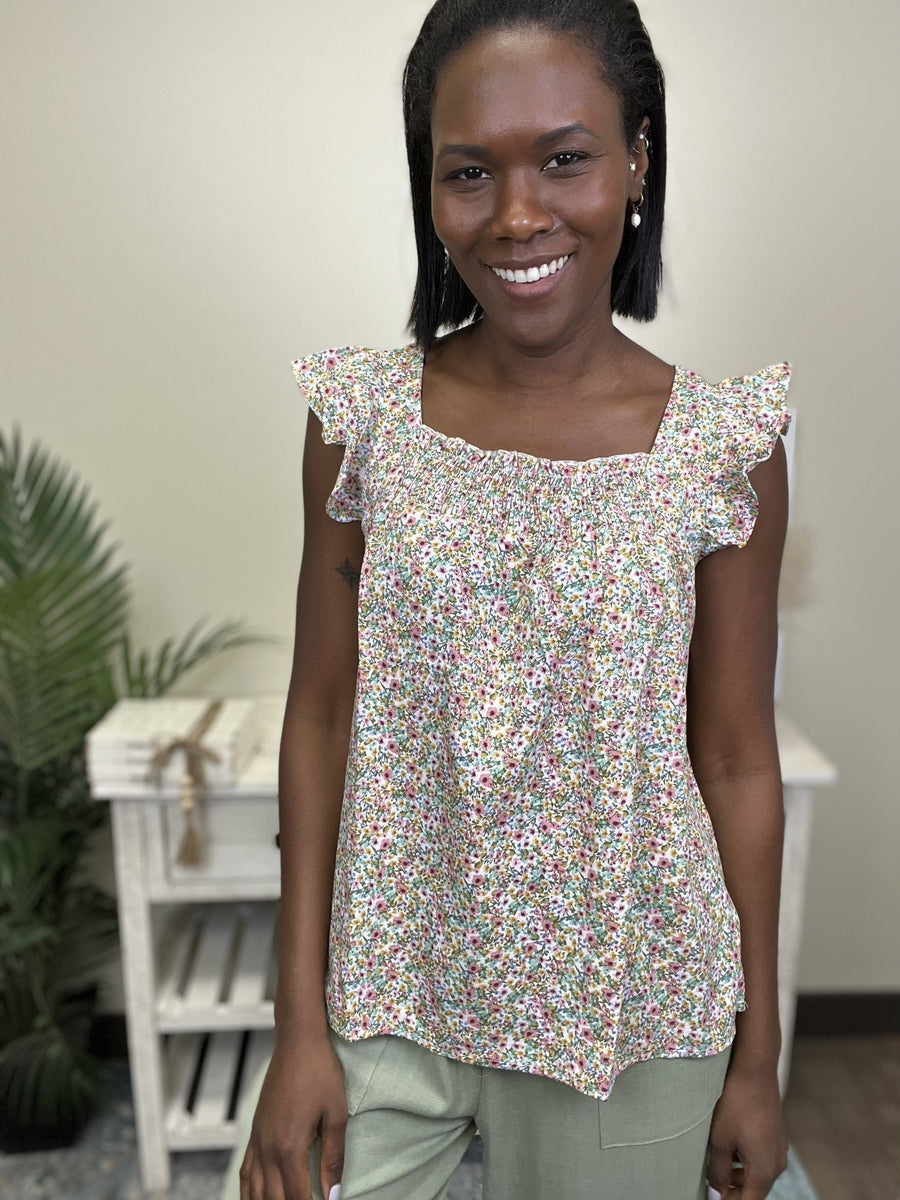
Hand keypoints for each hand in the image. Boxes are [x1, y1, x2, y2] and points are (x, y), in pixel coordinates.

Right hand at [239, 1032, 347, 1199]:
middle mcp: (268, 1149)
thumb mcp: (336, 1114)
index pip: (297, 1197)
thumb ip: (333, 1158)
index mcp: (290, 1147)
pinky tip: (256, 1199)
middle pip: (274, 1199)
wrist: (297, 1042)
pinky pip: (245, 1172)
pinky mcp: (254, 1132)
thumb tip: (334, 1194)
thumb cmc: (321, 1073)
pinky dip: (249, 1193)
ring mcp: (258, 1141)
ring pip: (254, 1191)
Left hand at [706, 1061, 787, 1197]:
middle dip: (732, 1190)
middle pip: (754, 1190)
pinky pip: (760, 1158)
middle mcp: (777, 1164)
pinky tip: (728, 1147)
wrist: (755, 1071)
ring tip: (715, 1164)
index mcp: (764, 1171)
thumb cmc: (736, 1105)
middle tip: (710, 1183)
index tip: (714, 1197)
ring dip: (737, 1175)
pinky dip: (745, 1160)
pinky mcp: (776, 1136)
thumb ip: (718, 1172)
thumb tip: (716, 1191)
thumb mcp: (720, 1141)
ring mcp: (778, 1150)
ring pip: (757, 1174)